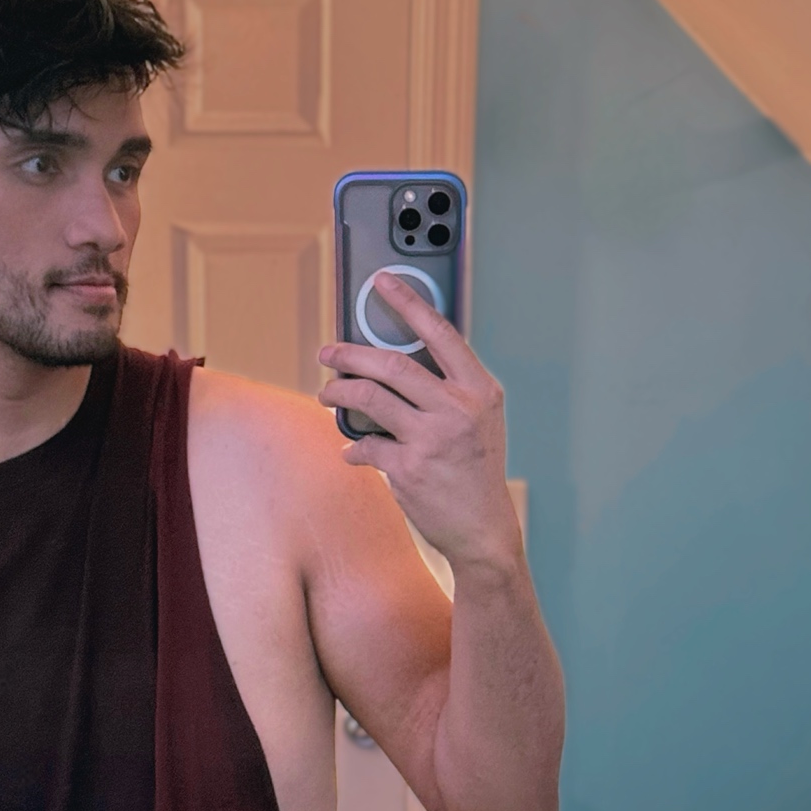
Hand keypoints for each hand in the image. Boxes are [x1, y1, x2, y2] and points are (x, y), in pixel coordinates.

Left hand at [318, 271, 522, 571]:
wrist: (483, 529)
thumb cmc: (476, 471)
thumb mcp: (480, 421)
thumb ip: (449, 389)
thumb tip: (396, 363)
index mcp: (479, 390)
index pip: (440, 333)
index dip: (407, 302)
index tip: (382, 282)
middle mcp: (457, 409)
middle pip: (391, 364)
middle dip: (349, 354)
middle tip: (327, 352)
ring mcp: (432, 439)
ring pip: (369, 399)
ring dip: (338, 393)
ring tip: (326, 393)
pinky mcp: (408, 469)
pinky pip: (366, 445)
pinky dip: (353, 446)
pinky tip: (351, 449)